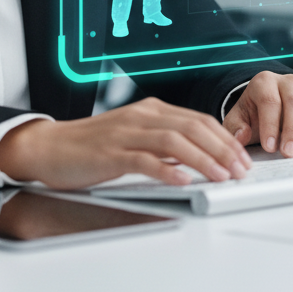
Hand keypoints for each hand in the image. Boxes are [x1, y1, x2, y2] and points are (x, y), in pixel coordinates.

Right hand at [0, 97, 253, 189]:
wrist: (49, 147)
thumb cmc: (92, 146)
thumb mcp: (134, 137)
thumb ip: (162, 142)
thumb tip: (198, 157)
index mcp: (151, 110)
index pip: (198, 120)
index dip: (225, 138)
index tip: (242, 157)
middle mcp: (142, 116)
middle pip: (193, 127)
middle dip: (222, 148)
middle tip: (241, 169)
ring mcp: (126, 134)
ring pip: (174, 141)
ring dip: (203, 159)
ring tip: (221, 176)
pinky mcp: (110, 154)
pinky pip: (144, 160)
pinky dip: (167, 170)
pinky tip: (183, 181)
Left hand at [223, 71, 292, 157]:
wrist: (265, 106)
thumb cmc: (253, 113)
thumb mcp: (238, 118)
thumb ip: (236, 127)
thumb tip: (241, 135)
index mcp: (264, 82)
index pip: (269, 101)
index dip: (270, 125)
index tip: (270, 146)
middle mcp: (288, 82)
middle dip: (292, 129)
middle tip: (288, 153)